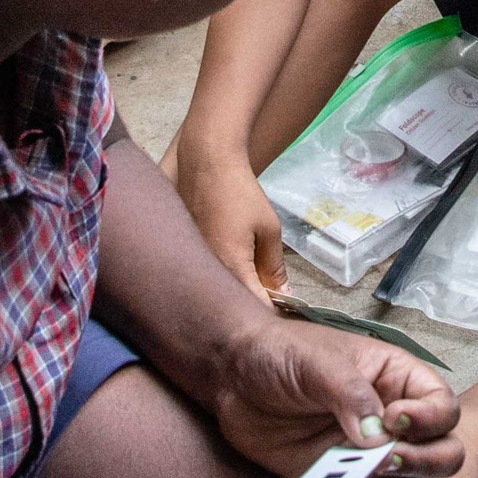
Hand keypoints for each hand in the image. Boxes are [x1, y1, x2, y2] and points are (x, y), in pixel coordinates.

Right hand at [167, 128, 287, 297]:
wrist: (206, 165)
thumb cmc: (240, 193)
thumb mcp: (268, 228)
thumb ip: (275, 266)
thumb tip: (285, 293)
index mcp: (231, 267)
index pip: (255, 306)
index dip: (273, 313)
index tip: (288, 313)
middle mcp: (209, 271)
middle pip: (236, 303)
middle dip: (257, 305)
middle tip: (277, 298)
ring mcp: (197, 264)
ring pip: (222, 291)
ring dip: (240, 292)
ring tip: (259, 284)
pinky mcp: (190, 255)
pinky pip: (211, 276)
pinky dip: (226, 278)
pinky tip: (238, 269)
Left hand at [201, 314, 462, 477]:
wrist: (233, 377)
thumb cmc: (281, 353)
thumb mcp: (319, 362)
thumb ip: (351, 395)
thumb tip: (378, 438)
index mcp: (397, 382)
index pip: (444, 408)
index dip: (431, 420)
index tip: (394, 419)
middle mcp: (391, 423)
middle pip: (443, 455)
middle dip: (423, 463)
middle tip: (385, 459)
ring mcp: (366, 457)